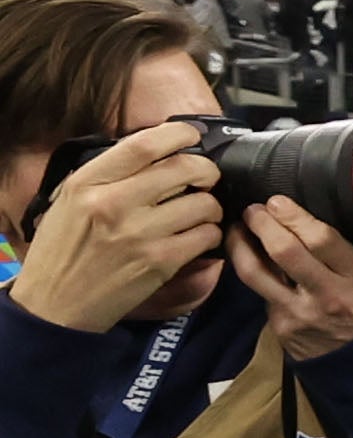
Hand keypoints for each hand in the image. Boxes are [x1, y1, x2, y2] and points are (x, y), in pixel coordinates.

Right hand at [10, 123, 220, 330]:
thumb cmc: (64, 248)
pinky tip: (198, 237)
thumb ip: (107, 175)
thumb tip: (155, 152)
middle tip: (207, 177)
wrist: (57, 303)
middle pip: (184, 169)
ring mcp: (140, 233)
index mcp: (88, 183)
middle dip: (206, 170)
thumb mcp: (70, 200)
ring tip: (201, 212)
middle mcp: (114, 203)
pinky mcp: (160, 262)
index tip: (192, 136)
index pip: (144, 145)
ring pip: (203, 204)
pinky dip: (210, 234)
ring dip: (211, 206)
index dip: (179, 134)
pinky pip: (206, 236)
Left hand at [228, 198, 352, 356]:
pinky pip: (258, 290)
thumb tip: (322, 209)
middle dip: (263, 223)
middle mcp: (326, 294)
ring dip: (240, 244)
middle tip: (254, 209)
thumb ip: (352, 244)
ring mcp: (299, 312)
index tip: (278, 201)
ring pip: (256, 272)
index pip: (321, 240)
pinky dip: (249, 267)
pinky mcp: (280, 324)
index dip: (294, 216)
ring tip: (237, 227)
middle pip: (285, 251)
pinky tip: (246, 254)